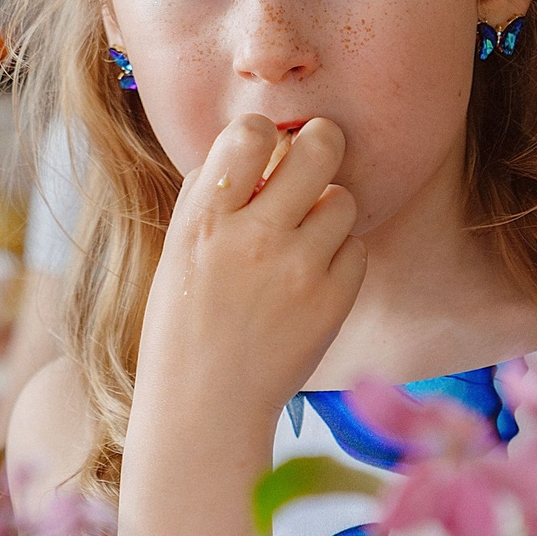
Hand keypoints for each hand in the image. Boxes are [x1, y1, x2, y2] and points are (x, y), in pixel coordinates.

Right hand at [138, 114, 364, 425]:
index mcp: (205, 219)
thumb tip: (259, 144)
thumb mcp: (180, 247)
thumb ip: (214, 193)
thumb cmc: (186, 319)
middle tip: (317, 152)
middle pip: (319, 148)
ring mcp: (297, 271)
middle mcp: (253, 238)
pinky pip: (356, 249)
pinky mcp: (332, 302)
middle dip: (321, 142)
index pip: (248, 132)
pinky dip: (339, 257)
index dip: (262, 131)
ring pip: (343, 199)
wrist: (205, 404)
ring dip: (328, 210)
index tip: (263, 147)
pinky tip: (311, 278)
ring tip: (303, 237)